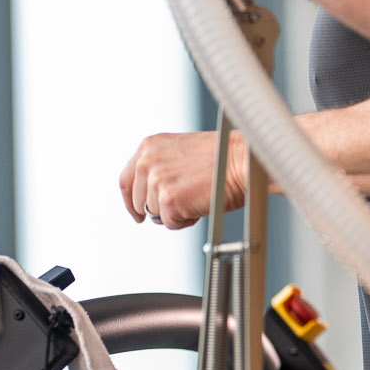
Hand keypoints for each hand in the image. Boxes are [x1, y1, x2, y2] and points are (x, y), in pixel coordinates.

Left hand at [120, 131, 247, 228]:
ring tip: (197, 197)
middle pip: (138, 201)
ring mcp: (156, 181)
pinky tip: (200, 204)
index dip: (131, 200)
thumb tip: (151, 190)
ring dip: (175, 213)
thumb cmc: (223, 157)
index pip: (126, 180)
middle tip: (183, 203)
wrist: (244, 161)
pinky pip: (170, 224)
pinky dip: (186, 221)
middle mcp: (148, 161)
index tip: (138, 212)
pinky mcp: (168, 200)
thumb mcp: (181, 152)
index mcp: (150, 146)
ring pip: (154, 214)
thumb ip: (161, 166)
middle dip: (158, 208)